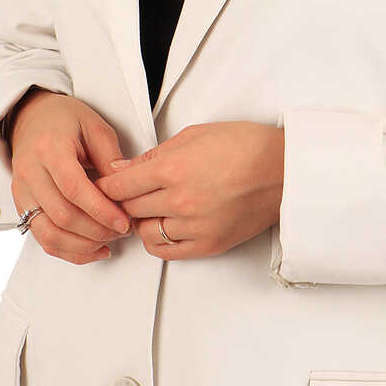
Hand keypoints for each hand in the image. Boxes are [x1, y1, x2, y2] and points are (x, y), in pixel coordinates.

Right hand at [9, 90, 132, 264]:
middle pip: (62, 215)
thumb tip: (124, 189)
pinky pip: (42, 238)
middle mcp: (30, 173)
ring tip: (108, 240)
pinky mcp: (23, 207)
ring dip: (82, 245)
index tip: (123, 220)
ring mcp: (23, 192)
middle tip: (122, 229)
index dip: (100, 210)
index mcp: (50, 148)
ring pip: (49, 234)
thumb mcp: (95, 126)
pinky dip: (68, 250)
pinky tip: (91, 248)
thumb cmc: (64, 119)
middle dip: (96, 230)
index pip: (74, 188)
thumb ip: (110, 157)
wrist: (31, 117)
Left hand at [94, 121, 284, 259]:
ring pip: (145, 233)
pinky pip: (167, 251)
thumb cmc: (246, 145)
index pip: (120, 185)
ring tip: (149, 208)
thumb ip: (156, 154)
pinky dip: (158, 240)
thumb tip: (124, 169)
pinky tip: (164, 225)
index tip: (102, 183)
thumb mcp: (197, 134)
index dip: (105, 184)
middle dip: (122, 201)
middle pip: (128, 210)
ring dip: (141, 221)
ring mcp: (194, 226)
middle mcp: (180, 201)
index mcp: (175, 169)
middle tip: (124, 193)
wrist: (283, 170)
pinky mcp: (208, 245)